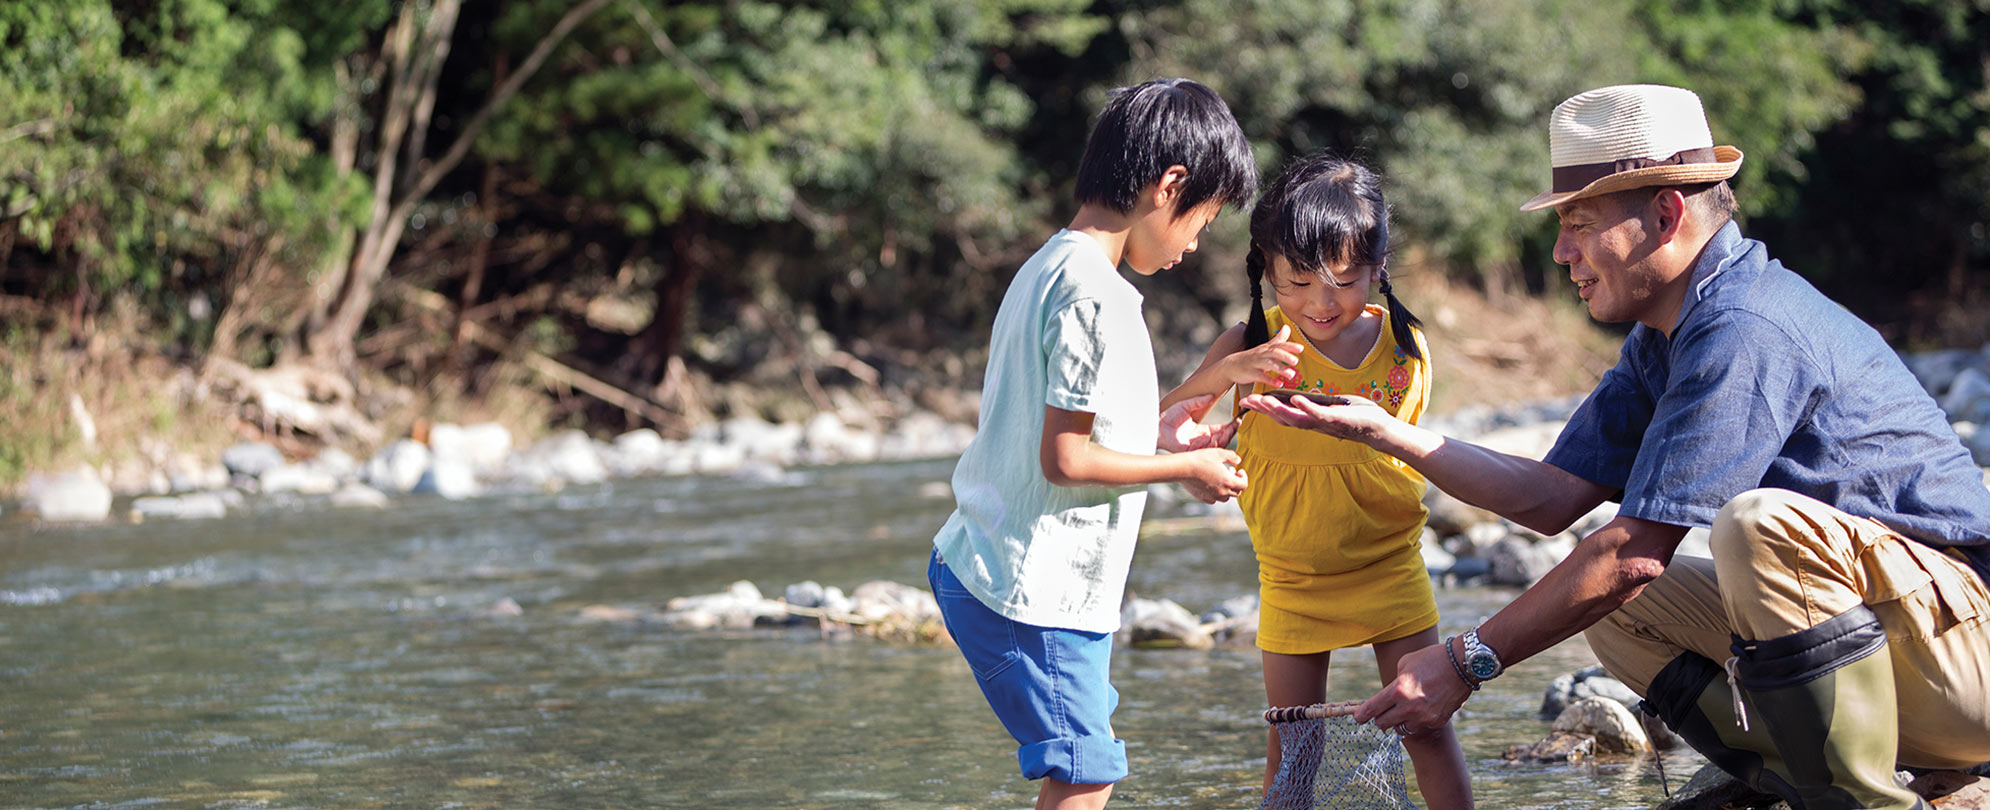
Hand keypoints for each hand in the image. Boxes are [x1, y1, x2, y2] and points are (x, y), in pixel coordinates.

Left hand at [1159, 394, 1238, 452]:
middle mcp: (1201, 440)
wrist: (1156, 425)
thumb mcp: (1186, 405)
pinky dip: (1216, 445)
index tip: (1238, 419)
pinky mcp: (1192, 452)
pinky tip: (1220, 437)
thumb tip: (1211, 395)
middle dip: (1231, 432)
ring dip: (1225, 438)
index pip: (1220, 429)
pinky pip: (1207, 451)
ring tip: (1229, 429)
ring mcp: (1198, 447)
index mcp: (1201, 431)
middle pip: (1222, 438)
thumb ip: (1199, 401)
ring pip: (1217, 446)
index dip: (1230, 426)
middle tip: (1236, 424)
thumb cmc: (1168, 416)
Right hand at [1178, 447, 1245, 502]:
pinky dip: (1216, 493)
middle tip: (1229, 471)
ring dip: (1226, 489)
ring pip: (1225, 498)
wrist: (1182, 468)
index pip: (1244, 485)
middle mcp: (1222, 492)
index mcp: (1228, 481)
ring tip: (1219, 478)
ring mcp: (1212, 496)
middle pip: (1236, 492)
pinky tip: (1210, 483)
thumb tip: (1239, 460)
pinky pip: (1213, 499)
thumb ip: (1232, 456)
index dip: (1244, 477)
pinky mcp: (1202, 498)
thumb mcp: (1218, 453)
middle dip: (1236, 482)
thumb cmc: (1201, 459)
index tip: (1239, 470)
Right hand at [1220, 324, 1304, 387]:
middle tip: (1296, 361)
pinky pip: (1261, 376)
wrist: (1231, 365)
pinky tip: (1279, 384)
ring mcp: (1255, 363)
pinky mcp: (1250, 373)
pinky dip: (1270, 380)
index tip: (1301, 348)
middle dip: (1285, 356)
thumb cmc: (1252, 357)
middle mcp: (1261, 354)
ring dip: (1280, 369)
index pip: (1279, 345)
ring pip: (1268, 364)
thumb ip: (1278, 339)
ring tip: (1291, 374)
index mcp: (1266, 348)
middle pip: (1274, 352)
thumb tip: (1288, 327)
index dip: (1290, 346)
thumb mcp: (1265, 347)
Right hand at [1237, 390, 1394, 443]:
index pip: (1282, 414)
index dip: (1264, 408)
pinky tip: (1296, 398)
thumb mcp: (1329, 407)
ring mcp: (1324, 424)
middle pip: (1283, 418)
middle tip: (1246, 401)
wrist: (1378, 427)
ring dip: (1280, 410)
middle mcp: (1314, 424)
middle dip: (1264, 410)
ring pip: (1297, 419)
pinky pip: (1319, 415)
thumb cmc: (1355, 415)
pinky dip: (1307, 408)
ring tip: (1265, 400)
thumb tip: (1297, 397)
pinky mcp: (1337, 421)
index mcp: (1310, 420)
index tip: (1246, 401)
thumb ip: (1313, 404)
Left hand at [1353, 640, 1472, 736]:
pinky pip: (1419, 726)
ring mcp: (1424, 717)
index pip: (1373, 709)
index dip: (1362, 716)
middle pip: (1383, 723)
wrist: (1462, 665)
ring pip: (1401, 729)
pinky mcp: (1437, 722)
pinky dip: (1417, 720)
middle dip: (1379, 719)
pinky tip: (1422, 709)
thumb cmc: (1431, 659)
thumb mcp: (1404, 664)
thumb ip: (1393, 682)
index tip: (1358, 718)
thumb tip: (1387, 696)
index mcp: (1398, 690)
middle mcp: (1410, 707)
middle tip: (1380, 714)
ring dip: (1398, 721)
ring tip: (1403, 711)